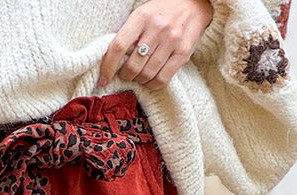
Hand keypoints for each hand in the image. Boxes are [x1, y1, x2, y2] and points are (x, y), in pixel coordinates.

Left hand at [98, 0, 213, 92]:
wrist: (193, 4)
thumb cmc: (162, 13)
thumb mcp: (142, 15)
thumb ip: (129, 34)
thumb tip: (110, 60)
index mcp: (141, 17)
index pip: (118, 46)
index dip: (108, 66)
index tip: (103, 79)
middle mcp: (157, 28)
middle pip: (133, 65)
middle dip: (126, 76)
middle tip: (126, 75)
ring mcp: (171, 41)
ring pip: (147, 74)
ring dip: (139, 80)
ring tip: (139, 76)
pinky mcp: (183, 52)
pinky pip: (163, 79)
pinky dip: (153, 85)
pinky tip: (150, 81)